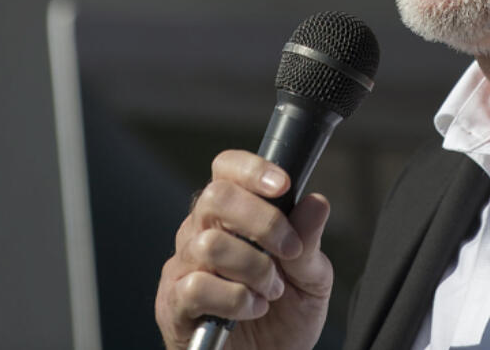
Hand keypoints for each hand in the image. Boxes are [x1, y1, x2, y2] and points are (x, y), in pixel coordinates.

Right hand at [155, 150, 332, 349]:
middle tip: (288, 250)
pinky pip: (197, 287)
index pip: (226, 169)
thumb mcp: (310, 279)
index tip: (283, 185)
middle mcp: (200, 232)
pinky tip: (251, 309)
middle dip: (264, 221)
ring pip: (210, 243)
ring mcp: (183, 267)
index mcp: (232, 216)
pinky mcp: (173, 304)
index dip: (252, 169)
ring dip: (254, 268)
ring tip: (271, 290)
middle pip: (215, 197)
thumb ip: (309, 242)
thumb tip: (316, 203)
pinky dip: (235, 299)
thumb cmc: (283, 321)